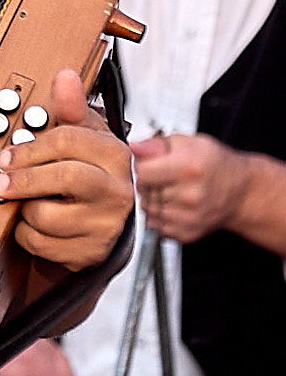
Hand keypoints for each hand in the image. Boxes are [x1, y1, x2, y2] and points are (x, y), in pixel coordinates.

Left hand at [0, 68, 134, 269]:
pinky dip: (28, 234)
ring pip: (46, 215)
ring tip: (29, 201)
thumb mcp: (84, 136)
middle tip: (1, 181)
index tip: (7, 154)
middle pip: (62, 177)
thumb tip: (65, 77)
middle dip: (23, 179)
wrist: (105, 223)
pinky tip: (35, 224)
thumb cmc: (90, 173)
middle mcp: (116, 190)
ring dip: (25, 209)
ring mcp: (105, 224)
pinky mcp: (89, 252)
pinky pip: (41, 243)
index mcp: (116, 155)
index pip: (68, 140)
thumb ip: (71, 108)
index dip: (29, 147)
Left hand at [130, 132, 248, 243]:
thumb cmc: (215, 164)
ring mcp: (189, 217)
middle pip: (143, 191)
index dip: (140, 166)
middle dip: (147, 183)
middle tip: (163, 176)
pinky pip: (156, 225)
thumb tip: (135, 147)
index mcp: (189, 167)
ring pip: (147, 209)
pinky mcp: (186, 233)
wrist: (240, 191)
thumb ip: (157, 144)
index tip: (148, 164)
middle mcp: (190, 195)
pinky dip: (159, 216)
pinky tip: (174, 205)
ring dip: (152, 200)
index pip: (142, 172)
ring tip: (171, 190)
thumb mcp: (189, 142)